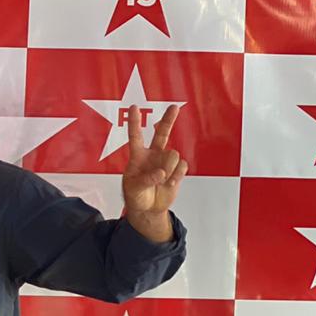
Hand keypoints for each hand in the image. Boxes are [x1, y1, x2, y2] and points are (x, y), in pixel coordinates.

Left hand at [122, 104, 187, 239]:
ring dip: (169, 169)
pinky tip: (170, 183)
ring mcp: (165, 161)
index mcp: (137, 156)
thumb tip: (161, 172)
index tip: (134, 107)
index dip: (135, 122)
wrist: (148, 208)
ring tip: (162, 180)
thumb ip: (145, 179)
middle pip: (162, 133)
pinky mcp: (177, 169)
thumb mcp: (133, 189)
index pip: (136, 136)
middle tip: (174, 107)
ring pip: (173, 155)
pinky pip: (182, 166)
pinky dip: (177, 176)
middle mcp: (153, 154)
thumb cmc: (135, 196)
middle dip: (168, 120)